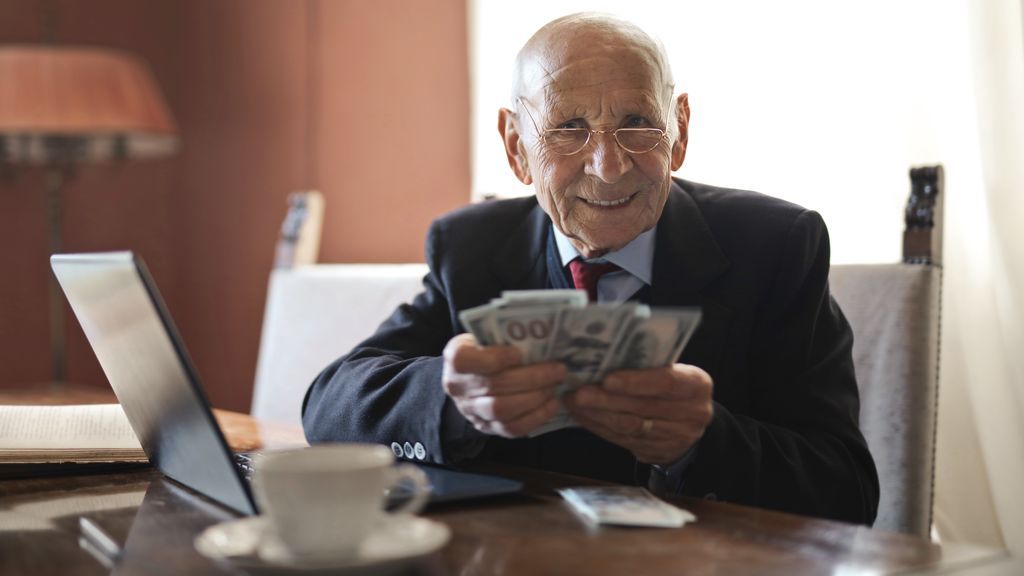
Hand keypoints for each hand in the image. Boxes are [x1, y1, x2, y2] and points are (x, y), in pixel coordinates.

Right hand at [442, 333, 565, 437]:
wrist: (470, 379)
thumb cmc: (485, 350)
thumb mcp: (485, 336)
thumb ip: (503, 336)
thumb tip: (539, 333)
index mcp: (456, 358)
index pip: (466, 360)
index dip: (495, 358)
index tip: (520, 353)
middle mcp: (458, 387)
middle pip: (494, 386)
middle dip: (531, 378)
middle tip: (558, 369)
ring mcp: (471, 411)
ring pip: (502, 410)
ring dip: (535, 397)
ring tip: (555, 385)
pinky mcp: (487, 428)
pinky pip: (512, 428)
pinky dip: (536, 417)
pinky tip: (552, 403)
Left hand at [563, 364, 712, 465]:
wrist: (688, 423)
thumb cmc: (673, 386)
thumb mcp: (674, 371)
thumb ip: (649, 366)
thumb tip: (604, 357)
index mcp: (697, 385)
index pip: (666, 382)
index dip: (636, 381)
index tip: (607, 379)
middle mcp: (692, 413)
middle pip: (643, 407)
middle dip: (607, 400)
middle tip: (579, 392)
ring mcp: (675, 437)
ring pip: (630, 427)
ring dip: (597, 415)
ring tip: (574, 402)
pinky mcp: (656, 452)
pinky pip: (622, 440)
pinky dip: (599, 426)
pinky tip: (582, 415)